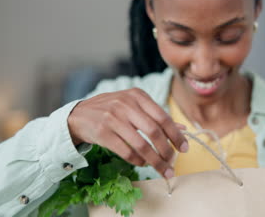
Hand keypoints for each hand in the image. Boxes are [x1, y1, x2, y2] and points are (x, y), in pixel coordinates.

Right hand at [67, 88, 188, 178]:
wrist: (80, 114)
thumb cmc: (113, 110)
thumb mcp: (135, 106)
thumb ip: (157, 116)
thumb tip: (182, 129)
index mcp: (137, 96)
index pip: (162, 117)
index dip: (176, 135)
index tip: (185, 148)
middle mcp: (126, 104)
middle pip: (154, 132)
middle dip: (167, 150)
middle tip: (173, 162)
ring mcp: (113, 118)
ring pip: (141, 145)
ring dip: (155, 161)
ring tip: (162, 169)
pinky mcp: (102, 133)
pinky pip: (126, 152)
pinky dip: (138, 161)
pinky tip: (143, 164)